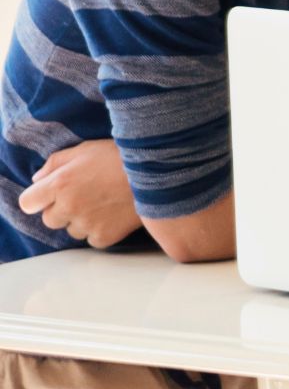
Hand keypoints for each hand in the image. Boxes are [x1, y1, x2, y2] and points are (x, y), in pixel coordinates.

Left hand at [19, 139, 142, 248]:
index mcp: (59, 183)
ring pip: (72, 231)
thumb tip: (38, 179)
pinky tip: (114, 214)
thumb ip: (55, 163)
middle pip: (50, 219)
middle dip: (62, 210)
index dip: (38, 199)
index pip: (28, 202)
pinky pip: (92, 239)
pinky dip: (101, 230)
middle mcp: (69, 206)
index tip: (50, 195)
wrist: (160, 172)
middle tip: (85, 197)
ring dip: (82, 221)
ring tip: (104, 204)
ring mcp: (86, 223)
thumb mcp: (85, 149)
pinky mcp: (104, 236)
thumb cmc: (122, 156)